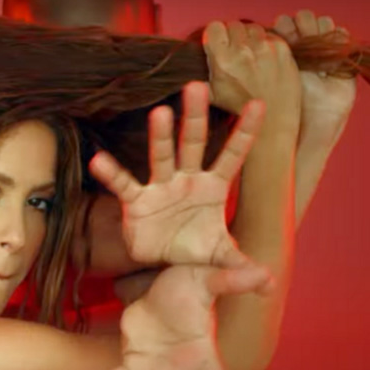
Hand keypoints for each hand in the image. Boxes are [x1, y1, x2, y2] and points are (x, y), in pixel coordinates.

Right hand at [89, 81, 265, 266]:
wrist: (165, 268)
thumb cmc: (196, 251)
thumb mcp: (221, 257)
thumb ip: (241, 264)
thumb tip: (270, 284)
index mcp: (213, 188)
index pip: (233, 156)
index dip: (245, 133)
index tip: (259, 104)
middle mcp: (187, 180)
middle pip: (193, 144)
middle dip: (195, 117)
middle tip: (198, 86)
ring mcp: (161, 187)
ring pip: (161, 156)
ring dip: (160, 137)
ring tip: (159, 113)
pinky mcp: (136, 202)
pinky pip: (123, 184)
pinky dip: (112, 173)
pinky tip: (99, 161)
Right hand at [204, 20, 300, 115]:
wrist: (273, 118)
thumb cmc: (242, 109)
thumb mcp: (213, 95)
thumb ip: (201, 75)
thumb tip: (188, 66)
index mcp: (223, 60)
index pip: (214, 27)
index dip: (215, 35)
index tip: (218, 44)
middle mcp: (244, 50)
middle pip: (233, 24)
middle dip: (232, 36)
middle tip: (235, 52)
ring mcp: (265, 47)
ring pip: (252, 27)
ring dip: (250, 37)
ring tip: (250, 55)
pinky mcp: (282, 48)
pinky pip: (270, 34)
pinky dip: (266, 43)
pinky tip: (264, 59)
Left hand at [274, 10, 356, 140]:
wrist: (317, 116)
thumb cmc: (290, 101)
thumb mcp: (277, 75)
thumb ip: (272, 52)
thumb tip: (266, 31)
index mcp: (282, 46)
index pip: (284, 20)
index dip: (286, 27)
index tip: (288, 42)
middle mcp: (302, 43)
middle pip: (305, 16)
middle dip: (306, 28)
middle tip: (306, 48)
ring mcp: (322, 46)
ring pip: (324, 22)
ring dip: (322, 36)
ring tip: (320, 59)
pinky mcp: (342, 52)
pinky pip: (341, 33)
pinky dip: (339, 41)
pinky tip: (333, 62)